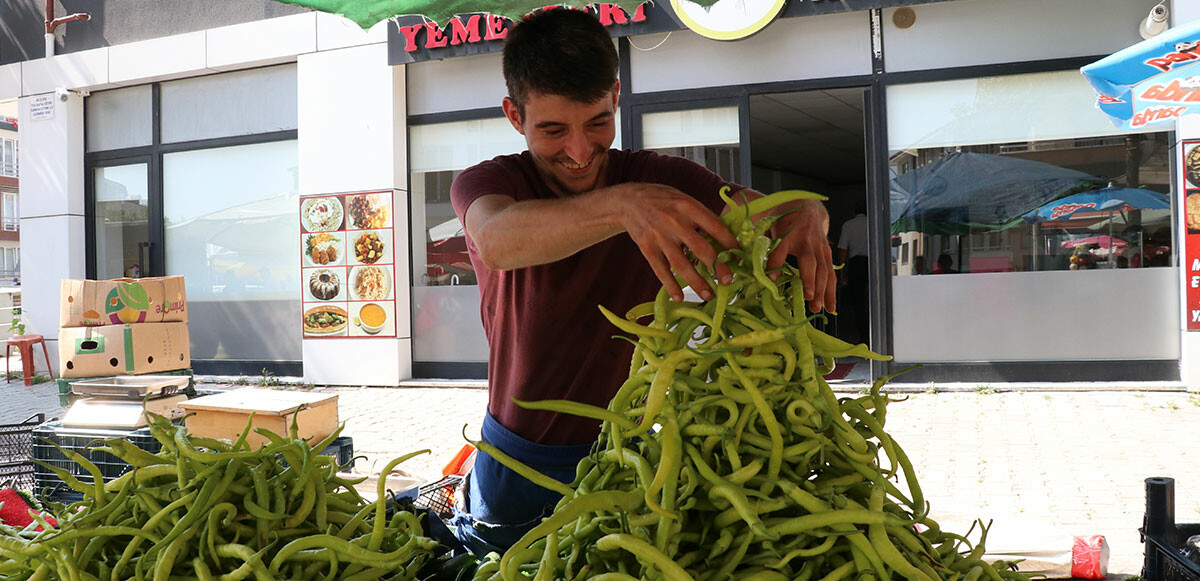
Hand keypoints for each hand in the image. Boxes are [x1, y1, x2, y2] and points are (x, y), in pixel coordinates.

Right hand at [609, 183, 738, 301]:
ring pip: (681, 264)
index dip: (729, 244)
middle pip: (701, 249)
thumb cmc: (662, 200)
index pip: (715, 227)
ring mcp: (659, 236)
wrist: (628, 200)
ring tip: (708, 295)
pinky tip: (678, 297)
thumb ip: (701, 216)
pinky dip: (670, 285)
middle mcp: (674, 221)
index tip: (738, 257)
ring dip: (697, 282)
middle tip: (729, 281)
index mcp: (688, 206)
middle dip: (717, 267)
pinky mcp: (646, 247)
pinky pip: (660, 270)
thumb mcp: (683, 199)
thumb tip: (723, 239)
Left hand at [767, 199, 835, 312]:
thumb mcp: (771, 229)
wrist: (807, 208)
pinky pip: (831, 273)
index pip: (780, 248)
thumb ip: (767, 249)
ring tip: (819, 308)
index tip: (771, 278)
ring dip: (823, 290)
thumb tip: (764, 275)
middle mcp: (806, 240)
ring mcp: (820, 247)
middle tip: (809, 300)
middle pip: (810, 262)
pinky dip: (832, 291)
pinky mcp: (828, 253)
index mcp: (788, 233)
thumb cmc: (785, 222)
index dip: (776, 262)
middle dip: (811, 282)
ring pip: (824, 270)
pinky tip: (830, 306)